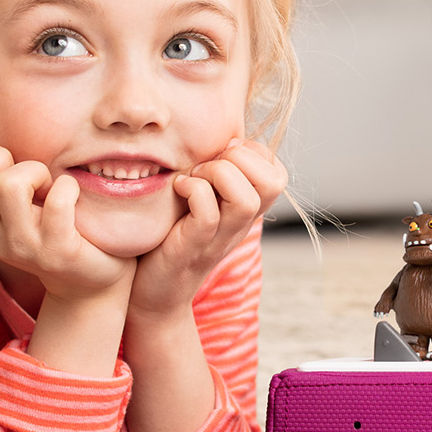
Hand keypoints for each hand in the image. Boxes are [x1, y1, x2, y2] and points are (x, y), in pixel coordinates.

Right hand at [0, 147, 133, 305]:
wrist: (86, 278)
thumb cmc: (44, 225)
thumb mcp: (4, 208)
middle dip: (1, 158)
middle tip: (23, 175)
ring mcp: (23, 248)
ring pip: (10, 184)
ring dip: (35, 171)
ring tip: (47, 186)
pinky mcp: (58, 252)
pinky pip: (58, 200)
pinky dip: (69, 186)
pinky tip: (72, 195)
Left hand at [128, 138, 286, 323]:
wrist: (154, 293)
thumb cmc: (171, 238)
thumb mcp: (200, 200)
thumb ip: (213, 174)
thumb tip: (218, 138)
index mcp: (245, 212)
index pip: (277, 173)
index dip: (252, 153)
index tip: (220, 156)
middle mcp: (239, 225)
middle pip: (274, 182)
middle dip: (240, 159)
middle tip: (206, 166)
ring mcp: (219, 238)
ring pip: (246, 199)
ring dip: (218, 175)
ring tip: (193, 178)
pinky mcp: (193, 247)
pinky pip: (208, 214)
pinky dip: (193, 191)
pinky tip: (177, 188)